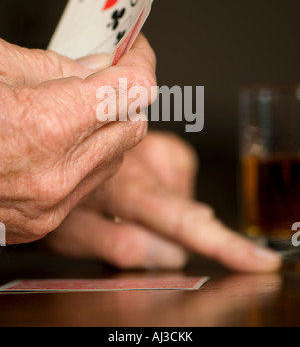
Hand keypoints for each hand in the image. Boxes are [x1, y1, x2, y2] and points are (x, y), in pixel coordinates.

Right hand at [0, 34, 155, 243]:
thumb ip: (58, 66)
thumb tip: (99, 64)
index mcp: (45, 127)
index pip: (134, 88)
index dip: (139, 60)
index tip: (134, 50)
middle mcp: (54, 176)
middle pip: (132, 125)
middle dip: (124, 95)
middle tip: (104, 75)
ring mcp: (49, 206)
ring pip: (116, 157)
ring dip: (108, 128)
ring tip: (75, 108)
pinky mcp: (41, 223)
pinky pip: (90, 183)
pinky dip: (88, 156)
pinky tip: (61, 141)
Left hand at [46, 132, 281, 272]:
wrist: (57, 144)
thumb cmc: (56, 190)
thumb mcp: (69, 230)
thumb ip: (117, 243)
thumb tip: (170, 256)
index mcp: (122, 184)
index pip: (180, 219)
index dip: (221, 243)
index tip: (257, 261)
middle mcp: (146, 158)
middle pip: (186, 210)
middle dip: (168, 231)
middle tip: (126, 222)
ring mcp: (158, 146)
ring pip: (184, 197)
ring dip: (165, 212)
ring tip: (132, 205)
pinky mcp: (165, 144)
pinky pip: (182, 179)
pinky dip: (168, 193)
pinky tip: (145, 189)